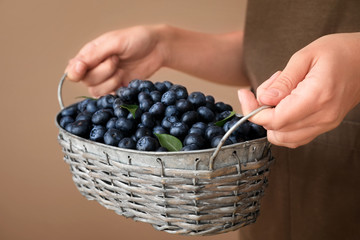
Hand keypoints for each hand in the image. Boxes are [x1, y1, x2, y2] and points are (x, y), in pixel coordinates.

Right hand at [65, 25, 166, 96]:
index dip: (75, 73)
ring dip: (111, 82)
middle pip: (86, 81)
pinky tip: (126, 80)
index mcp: (89, 54)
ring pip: (97, 92)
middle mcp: (95, 69)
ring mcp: (107, 80)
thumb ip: (94, 55)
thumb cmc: (136, 39)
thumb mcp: (114, 42)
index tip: (82, 69)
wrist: (158, 48)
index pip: (73, 70)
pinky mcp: (119, 89)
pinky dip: (118, 91)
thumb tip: (73, 67)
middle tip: (116, 60)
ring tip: (122, 69)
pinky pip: (111, 98)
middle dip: (103, 72)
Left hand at [238, 33, 359, 147]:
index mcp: (317, 98)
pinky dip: (283, 125)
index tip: (245, 95)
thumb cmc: (338, 51)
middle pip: (277, 132)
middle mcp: (322, 117)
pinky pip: (296, 136)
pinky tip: (285, 104)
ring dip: (271, 120)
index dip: (254, 111)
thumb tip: (264, 99)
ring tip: (278, 94)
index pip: (275, 120)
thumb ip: (283, 81)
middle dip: (260, 113)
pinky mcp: (325, 125)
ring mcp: (325, 124)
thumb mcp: (305, 56)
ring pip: (285, 138)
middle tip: (264, 90)